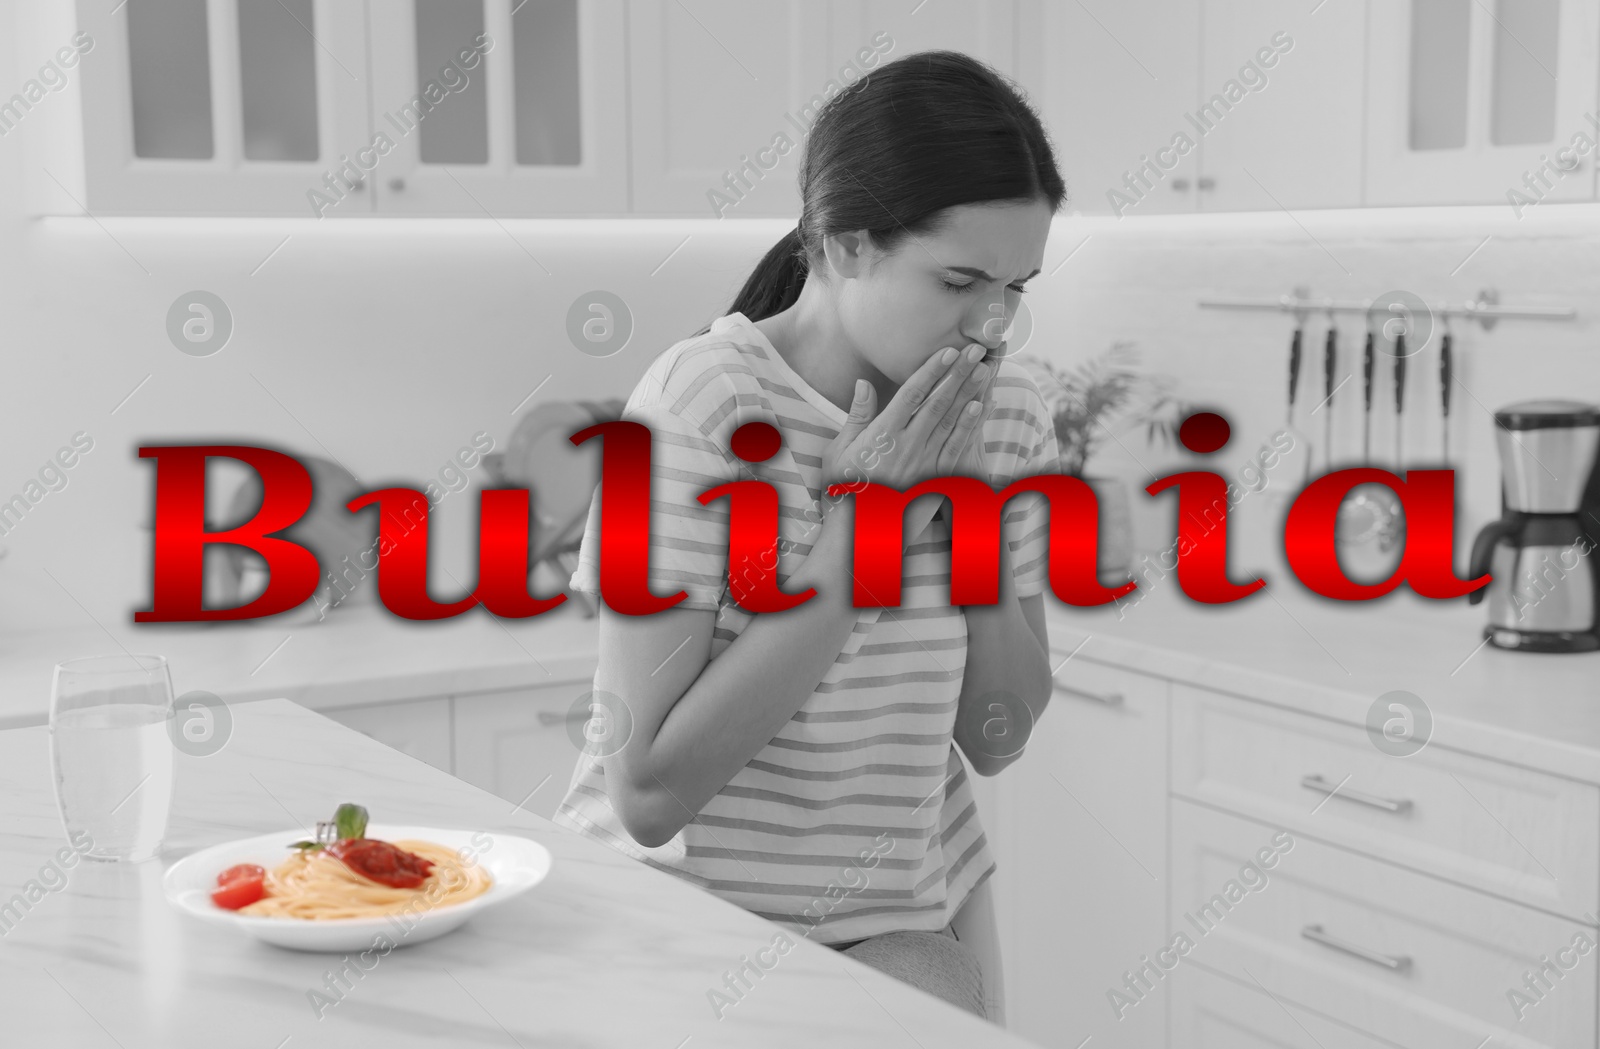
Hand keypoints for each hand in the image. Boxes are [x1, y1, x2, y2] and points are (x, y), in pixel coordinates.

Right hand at [820, 343, 991, 543]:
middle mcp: (906, 447)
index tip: (948, 350)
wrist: (856, 530)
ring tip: (984, 369)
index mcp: (882, 436)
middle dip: (958, 374)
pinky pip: (956, 448)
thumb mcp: (840, 450)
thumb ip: (857, 416)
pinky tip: (981, 407)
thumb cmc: (843, 487)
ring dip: (969, 393)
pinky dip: (970, 426)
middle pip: (937, 403)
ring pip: (951, 422)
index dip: (931, 371)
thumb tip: (864, 384)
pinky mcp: (934, 478)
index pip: (911, 396)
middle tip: (977, 349)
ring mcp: (923, 464)